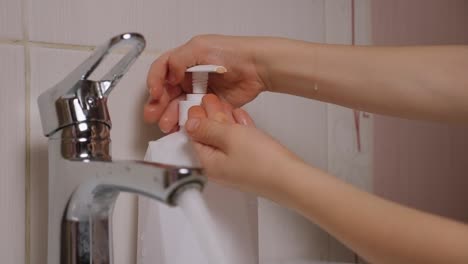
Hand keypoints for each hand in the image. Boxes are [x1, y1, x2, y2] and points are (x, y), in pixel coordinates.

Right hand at [144, 35, 267, 132]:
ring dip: (169, 116)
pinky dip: (185, 123)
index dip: (155, 81)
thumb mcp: (200, 48)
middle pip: (167, 92)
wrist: (256, 67)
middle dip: (157, 104)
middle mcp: (189, 76)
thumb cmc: (232, 53)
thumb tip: (168, 77)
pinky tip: (180, 128)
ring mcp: (199, 92)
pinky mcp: (210, 106)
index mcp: (184, 60)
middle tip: (153, 116)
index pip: (162, 70)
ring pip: (178, 106)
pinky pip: (194, 116)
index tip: (155, 93)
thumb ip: (179, 60)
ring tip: (166, 125)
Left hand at [185, 94, 299, 194]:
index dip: (196, 118)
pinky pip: (241, 144)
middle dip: (210, 117)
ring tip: (224, 104)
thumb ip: (208, 129)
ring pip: (227, 140)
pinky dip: (239, 130)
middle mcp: (221, 168)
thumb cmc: (262, 161)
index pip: (196, 138)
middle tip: (210, 99)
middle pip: (211, 138)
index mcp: (209, 164)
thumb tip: (191, 125)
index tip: (198, 103)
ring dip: (225, 121)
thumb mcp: (230, 137)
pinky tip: (239, 118)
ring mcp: (237, 166)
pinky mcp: (252, 164)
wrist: (292, 179)